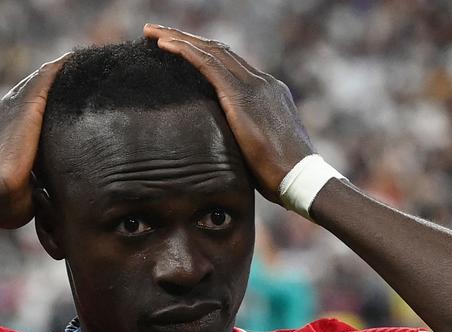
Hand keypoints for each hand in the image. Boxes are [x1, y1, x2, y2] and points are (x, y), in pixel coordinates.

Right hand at [0, 53, 69, 228]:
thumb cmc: (5, 203)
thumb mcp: (26, 191)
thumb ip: (39, 186)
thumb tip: (53, 198)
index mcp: (1, 134)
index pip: (24, 116)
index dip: (41, 111)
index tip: (60, 109)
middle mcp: (3, 114)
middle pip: (31, 93)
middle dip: (52, 88)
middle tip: (76, 82)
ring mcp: (13, 106)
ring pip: (39, 81)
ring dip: (58, 74)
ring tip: (81, 67)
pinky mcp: (27, 103)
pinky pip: (47, 76)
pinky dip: (61, 68)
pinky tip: (75, 60)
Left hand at [144, 24, 314, 202]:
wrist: (300, 180)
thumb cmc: (279, 177)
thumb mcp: (256, 149)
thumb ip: (238, 137)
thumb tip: (217, 149)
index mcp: (267, 92)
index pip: (229, 63)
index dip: (201, 52)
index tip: (177, 48)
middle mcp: (262, 82)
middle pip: (218, 50)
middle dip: (185, 38)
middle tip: (155, 31)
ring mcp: (254, 86)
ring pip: (210, 50)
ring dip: (178, 38)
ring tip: (151, 32)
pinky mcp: (242, 96)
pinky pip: (208, 65)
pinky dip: (184, 52)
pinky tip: (164, 45)